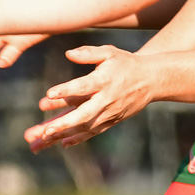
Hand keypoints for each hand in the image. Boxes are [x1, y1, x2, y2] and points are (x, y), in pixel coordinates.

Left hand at [25, 44, 156, 150]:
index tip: (48, 94)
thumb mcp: (109, 52)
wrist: (150, 80)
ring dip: (64, 133)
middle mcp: (106, 99)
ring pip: (85, 127)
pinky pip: (93, 131)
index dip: (66, 90)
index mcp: (104, 80)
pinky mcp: (111, 121)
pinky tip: (62, 142)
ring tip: (43, 139)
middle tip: (45, 131)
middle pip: (84, 115)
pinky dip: (78, 138)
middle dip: (64, 124)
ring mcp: (109, 113)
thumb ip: (88, 53)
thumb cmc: (125, 63)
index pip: (83, 87)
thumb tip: (68, 54)